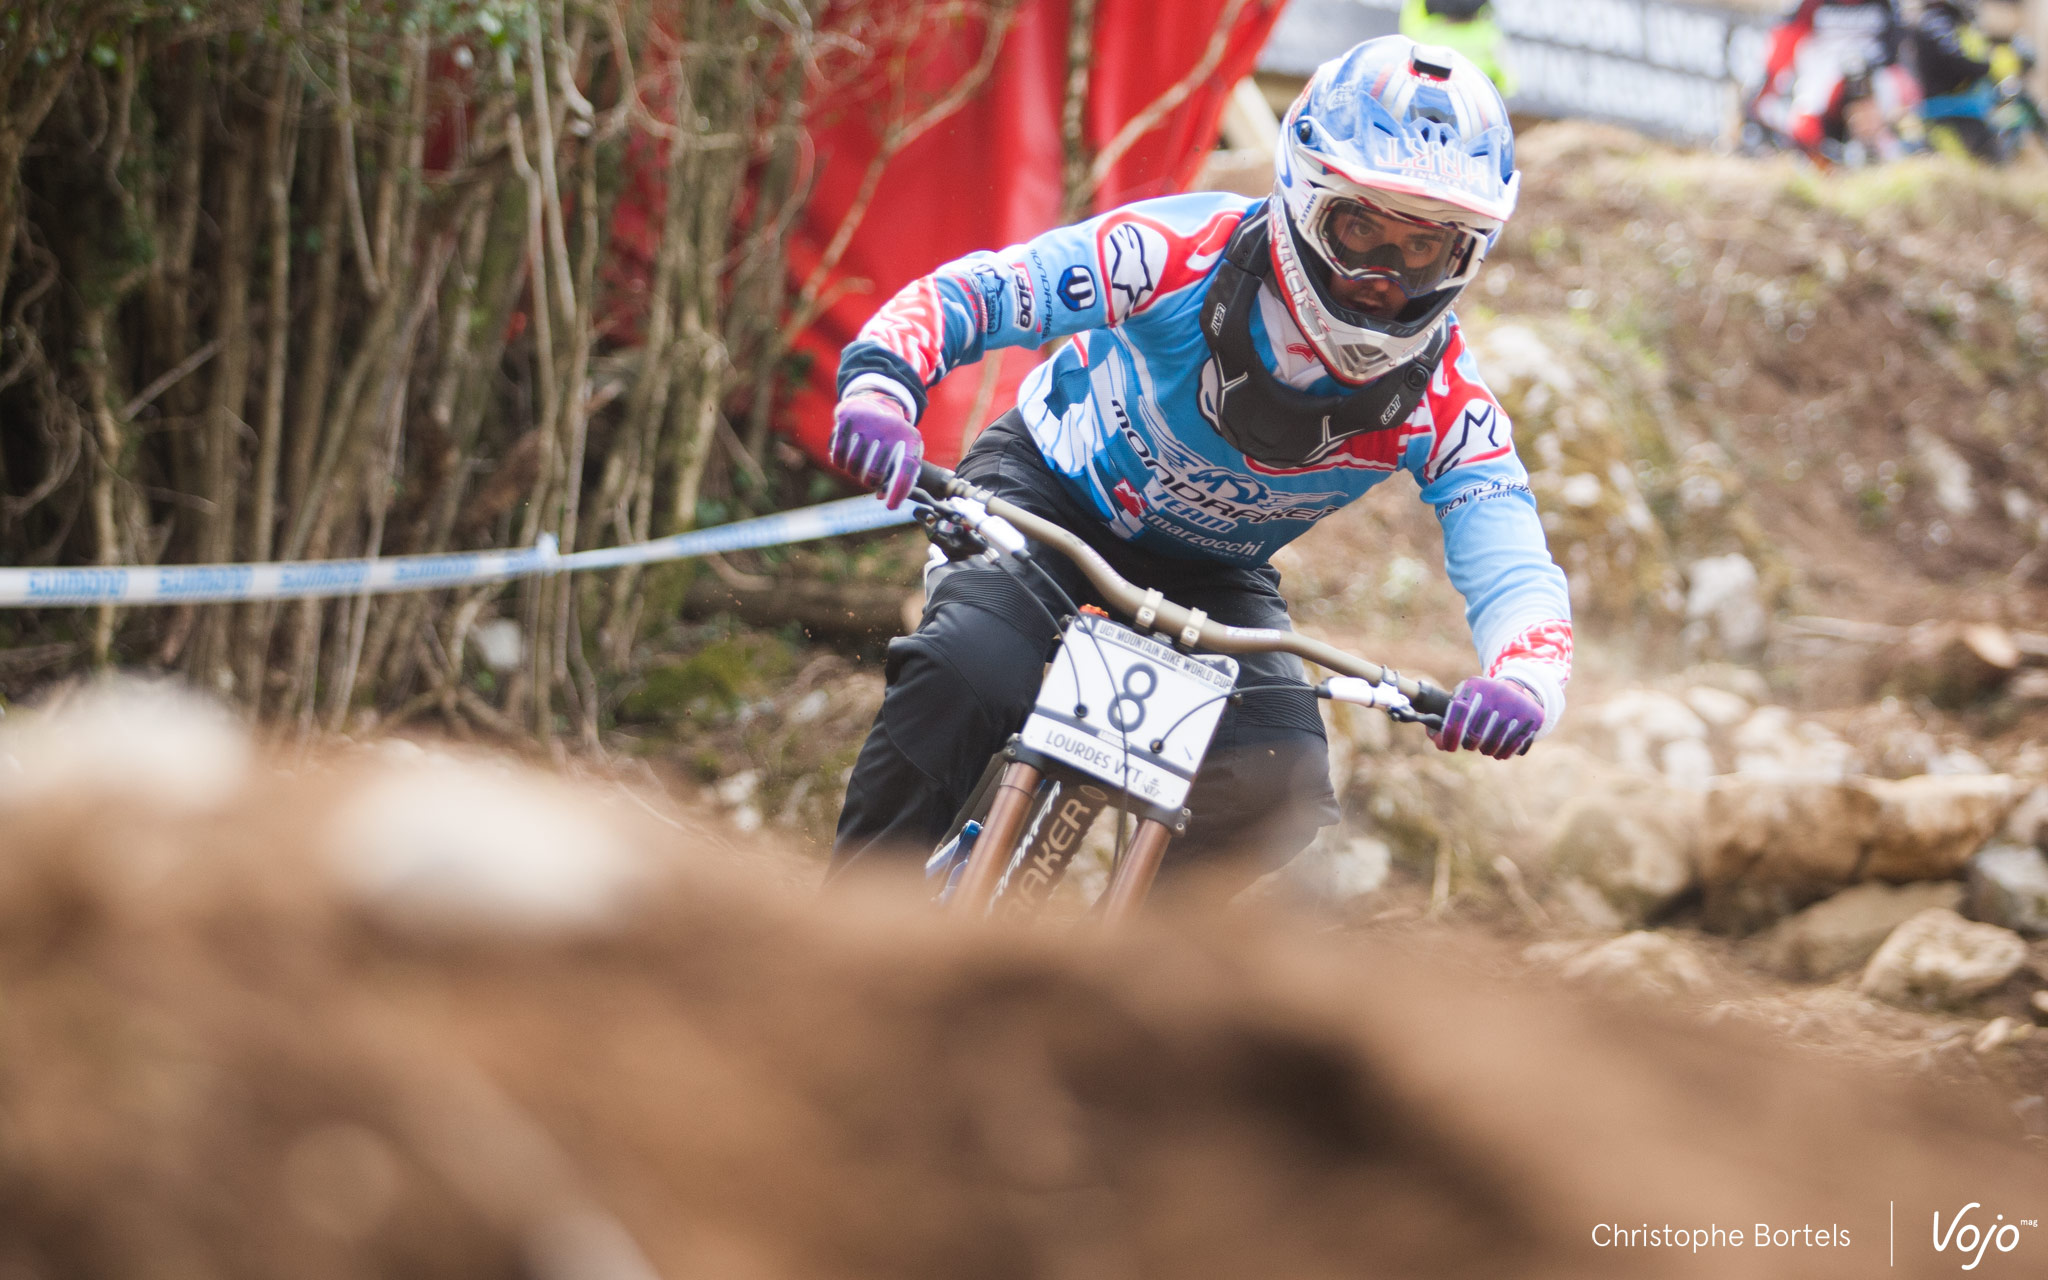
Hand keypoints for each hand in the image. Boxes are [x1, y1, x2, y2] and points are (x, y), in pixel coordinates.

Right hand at [830, 391, 922, 508]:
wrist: (873, 402)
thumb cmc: (890, 437)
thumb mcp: (904, 450)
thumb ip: (899, 476)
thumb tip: (882, 498)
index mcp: (910, 438)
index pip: (908, 468)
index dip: (899, 490)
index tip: (890, 507)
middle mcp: (890, 428)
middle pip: (875, 473)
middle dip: (870, 483)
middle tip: (870, 480)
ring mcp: (867, 422)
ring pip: (854, 466)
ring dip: (853, 473)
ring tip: (858, 467)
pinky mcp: (847, 418)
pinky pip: (839, 454)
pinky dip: (839, 463)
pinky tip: (844, 461)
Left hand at [1431, 676, 1543, 758]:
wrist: (1521, 688)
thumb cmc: (1483, 697)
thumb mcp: (1465, 696)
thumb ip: (1444, 717)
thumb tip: (1437, 742)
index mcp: (1476, 687)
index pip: (1458, 714)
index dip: (1450, 734)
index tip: (1449, 747)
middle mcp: (1496, 695)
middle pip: (1475, 735)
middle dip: (1470, 744)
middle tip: (1470, 744)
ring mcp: (1515, 707)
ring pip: (1493, 744)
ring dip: (1486, 749)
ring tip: (1486, 745)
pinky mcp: (1531, 718)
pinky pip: (1512, 746)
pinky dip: (1503, 752)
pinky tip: (1499, 751)